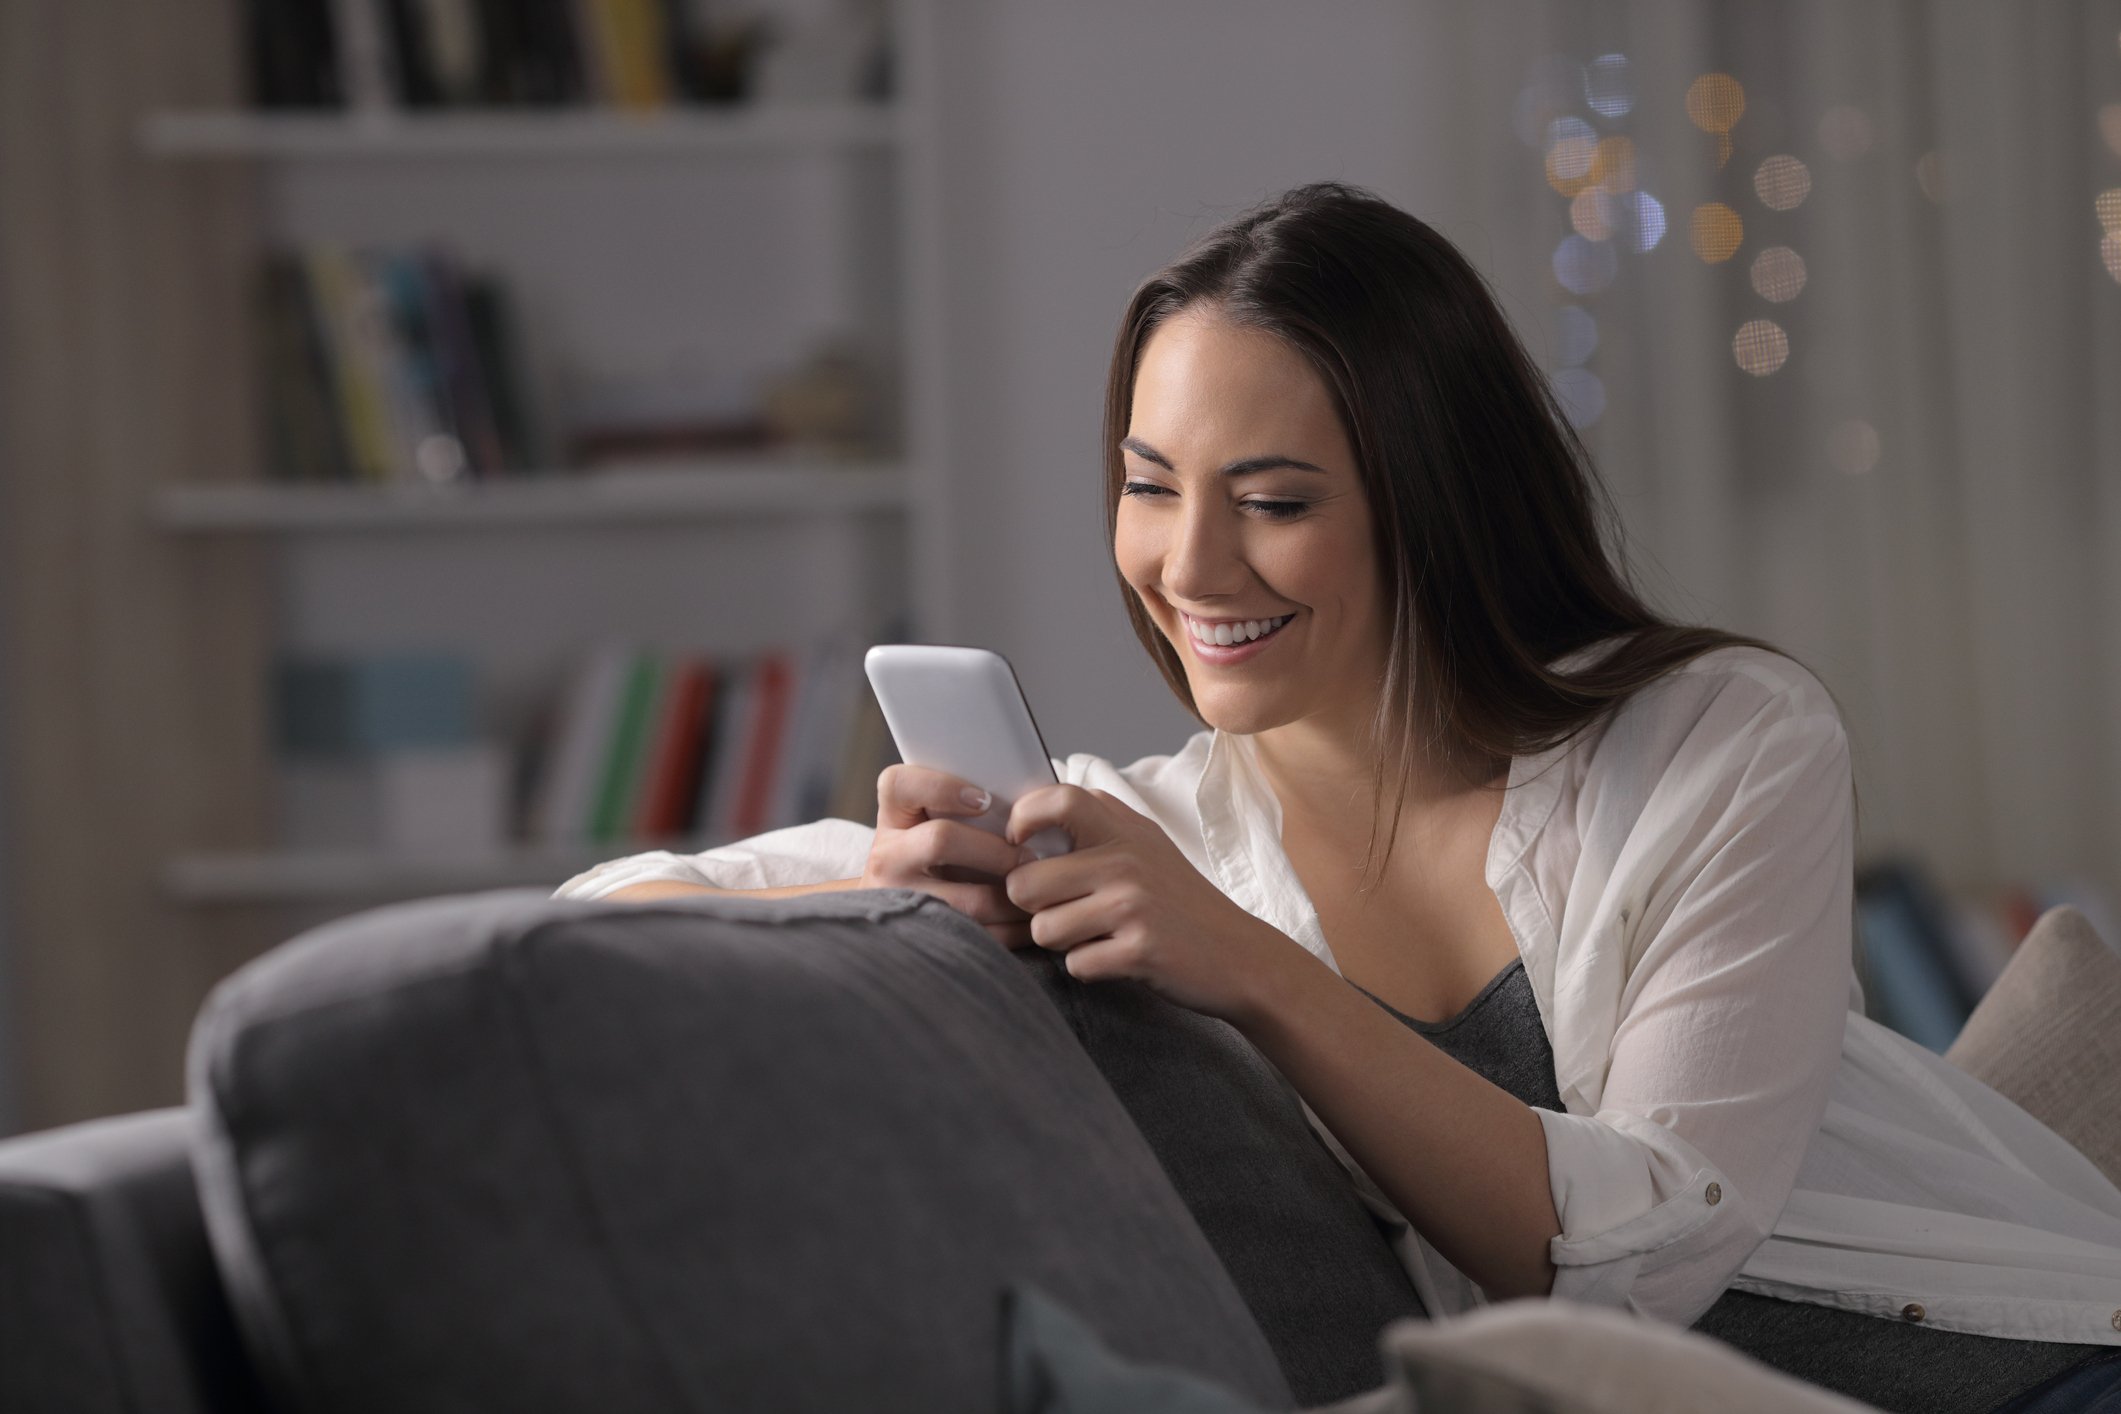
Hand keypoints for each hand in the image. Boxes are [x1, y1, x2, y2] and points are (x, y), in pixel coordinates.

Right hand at [860, 764, 1033, 948]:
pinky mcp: (923, 938)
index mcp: (893, 818)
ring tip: (1038, 891)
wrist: (897, 915)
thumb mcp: (930, 823)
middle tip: (1030, 857)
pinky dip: (1011, 930)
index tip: (985, 800)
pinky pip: (977, 936)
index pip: (899, 785)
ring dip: (1012, 897)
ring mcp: (901, 900)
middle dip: (996, 850)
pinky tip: (1028, 921)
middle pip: (941, 840)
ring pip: (966, 901)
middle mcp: (888, 858)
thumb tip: (1028, 803)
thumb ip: (963, 808)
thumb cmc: (931, 858)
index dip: (942, 788)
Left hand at [1002, 784, 1289, 1020]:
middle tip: (1061, 913)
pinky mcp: (1139, 949)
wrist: (1240, 954)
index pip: (1055, 800)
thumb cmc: (1180, 901)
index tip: (1022, 848)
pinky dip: (1090, 968)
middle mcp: (1125, 859)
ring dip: (1062, 943)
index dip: (1022, 821)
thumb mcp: (1145, 845)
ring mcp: (1133, 904)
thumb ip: (1095, 826)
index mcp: (1122, 828)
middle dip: (1032, 909)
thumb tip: (1023, 829)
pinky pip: (1076, 964)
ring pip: (1044, 929)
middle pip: (1024, 883)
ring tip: (1097, 936)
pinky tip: (1117, 958)